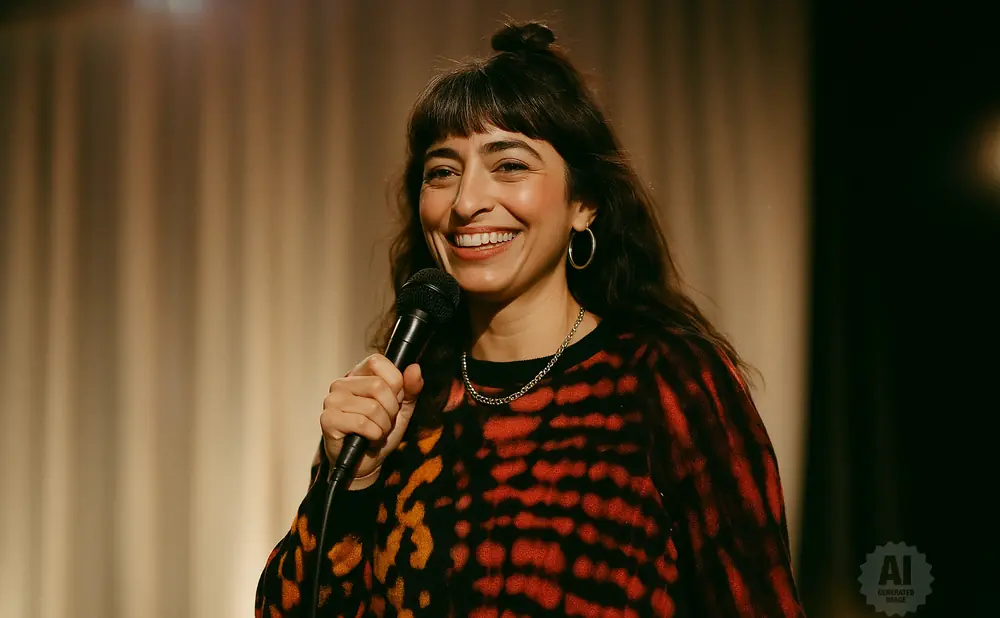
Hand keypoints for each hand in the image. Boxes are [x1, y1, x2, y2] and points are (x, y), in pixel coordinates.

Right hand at [320, 354, 422, 488]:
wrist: (367, 461)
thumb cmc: (380, 431)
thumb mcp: (402, 408)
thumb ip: (411, 388)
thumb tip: (414, 368)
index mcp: (358, 375)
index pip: (377, 361)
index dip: (394, 382)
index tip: (393, 399)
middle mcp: (342, 383)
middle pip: (378, 386)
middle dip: (390, 410)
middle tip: (384, 421)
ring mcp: (332, 401)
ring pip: (372, 407)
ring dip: (382, 426)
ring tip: (375, 431)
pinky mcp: (328, 420)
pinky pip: (362, 423)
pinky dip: (373, 435)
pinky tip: (367, 438)